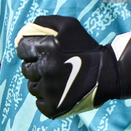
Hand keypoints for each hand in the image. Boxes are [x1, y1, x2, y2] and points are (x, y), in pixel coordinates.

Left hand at [15, 15, 130, 118]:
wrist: (108, 73)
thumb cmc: (86, 46)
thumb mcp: (68, 25)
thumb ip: (43, 23)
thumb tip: (22, 32)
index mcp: (47, 48)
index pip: (22, 48)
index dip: (30, 49)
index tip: (41, 51)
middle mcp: (45, 69)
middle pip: (26, 68)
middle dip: (36, 65)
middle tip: (53, 65)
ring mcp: (49, 90)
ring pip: (32, 86)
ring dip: (41, 82)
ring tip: (58, 78)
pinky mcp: (53, 107)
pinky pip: (39, 102)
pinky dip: (47, 97)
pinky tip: (60, 90)